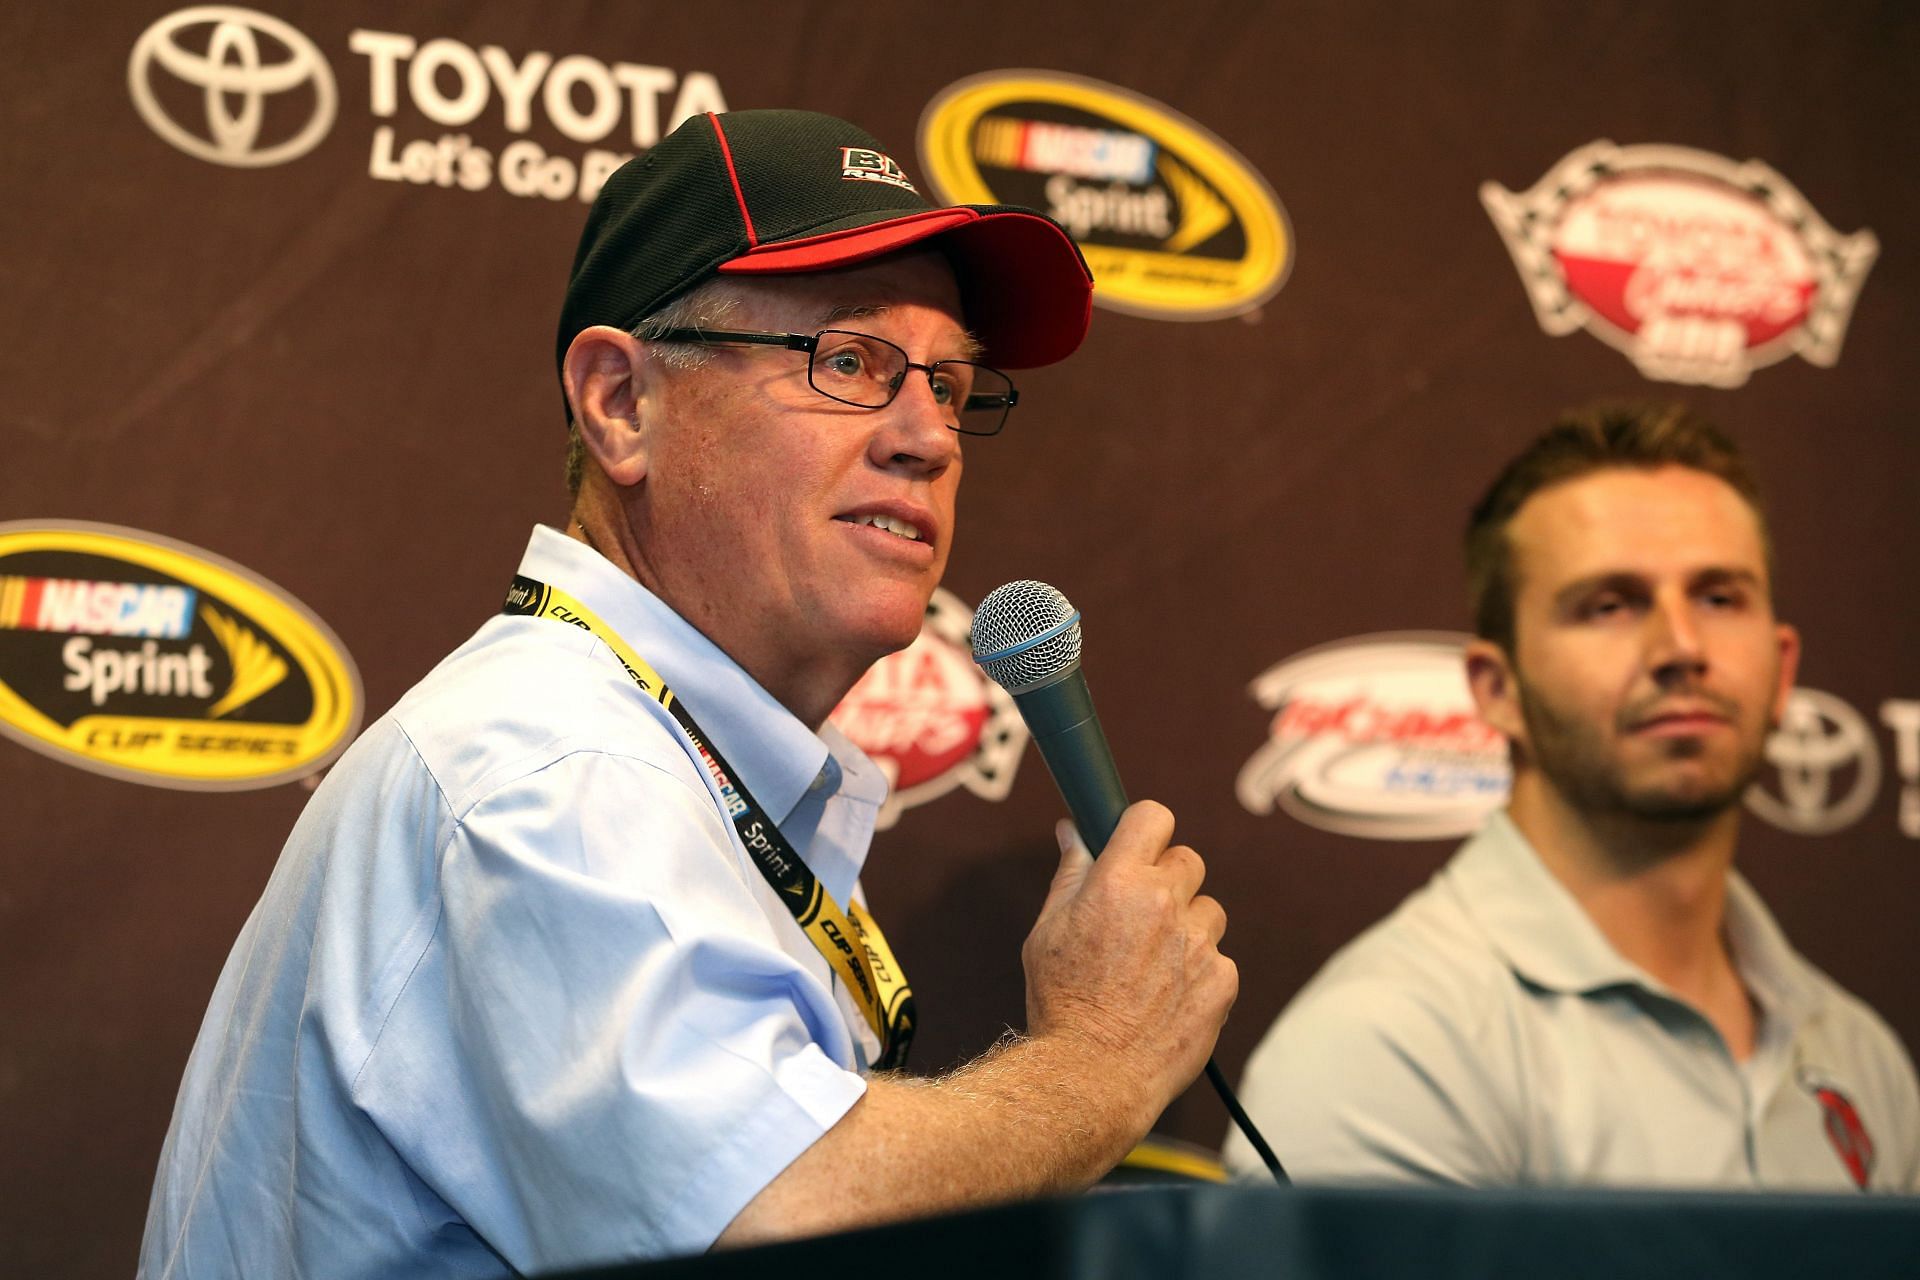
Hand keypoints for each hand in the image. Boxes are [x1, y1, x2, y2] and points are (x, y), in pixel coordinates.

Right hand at [1020, 800, 1235, 1125]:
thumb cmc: (1061, 1002)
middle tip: (1140, 918)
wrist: (1092, 1076)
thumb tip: (1073, 832)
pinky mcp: (1222, 980)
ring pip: (1208, 911)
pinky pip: (1218, 959)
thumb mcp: (1047, 931)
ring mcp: (1199, 942)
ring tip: (1153, 968)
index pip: (1153, 817)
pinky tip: (1168, 999)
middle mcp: (1163, 903)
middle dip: (1167, 882)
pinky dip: (1199, 973)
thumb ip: (1070, 875)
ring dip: (1187, 928)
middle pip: (1188, 860)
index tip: (1139, 847)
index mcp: (1117, 881)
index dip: (1146, 830)